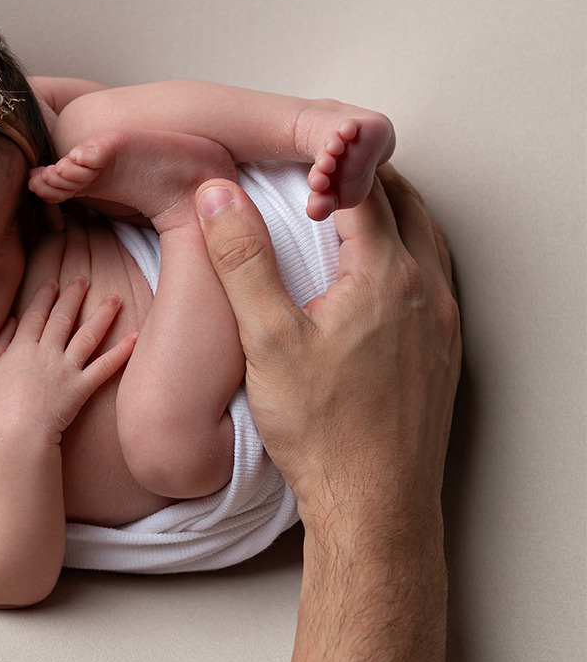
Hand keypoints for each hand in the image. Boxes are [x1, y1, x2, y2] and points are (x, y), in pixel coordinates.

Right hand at [0, 277, 135, 444]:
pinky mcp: (81, 387)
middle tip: (84, 279)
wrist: (18, 434)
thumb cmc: (2, 405)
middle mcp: (45, 352)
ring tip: (115, 298)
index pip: (36, 314)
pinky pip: (104, 367)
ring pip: (87, 335)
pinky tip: (135, 337)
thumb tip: (10, 318)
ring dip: (102, 314)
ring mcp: (65, 369)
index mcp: (22, 347)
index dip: (46, 296)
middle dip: (74, 295)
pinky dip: (121, 352)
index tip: (55, 282)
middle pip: (62, 317)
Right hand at [198, 164, 457, 661]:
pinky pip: (434, 278)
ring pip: (426, 240)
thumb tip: (218, 197)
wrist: (376, 506)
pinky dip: (405, 254)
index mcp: (385, 276)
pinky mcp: (443, 353)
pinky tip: (373, 279)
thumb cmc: (324, 430)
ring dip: (390, 214)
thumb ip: (243, 260)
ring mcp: (442, 323)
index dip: (327, 164)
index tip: (297, 156)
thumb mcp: (267, 339)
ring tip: (347, 215)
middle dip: (362, 179)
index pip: (363, 188)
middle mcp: (426, 291)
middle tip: (321, 172)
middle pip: (405, 204)